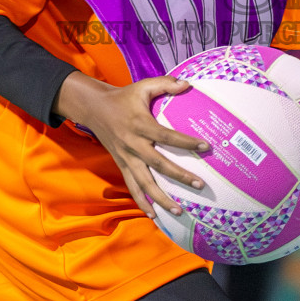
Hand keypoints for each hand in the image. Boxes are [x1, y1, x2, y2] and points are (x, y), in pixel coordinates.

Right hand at [54, 72, 209, 217]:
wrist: (94, 108)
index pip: (166, 136)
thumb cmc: (124, 97)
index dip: (185, 142)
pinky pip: (132, 187)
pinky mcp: (121, 165)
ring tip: (179, 211)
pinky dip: (142, 202)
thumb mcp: (142, 86)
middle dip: (179, 176)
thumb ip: (165, 84)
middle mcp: (132, 144)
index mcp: (140, 124)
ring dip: (161, 198)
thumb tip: (188, 85)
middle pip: (158, 164)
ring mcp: (126, 157)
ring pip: (144, 182)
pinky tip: (154, 216)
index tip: (205, 147)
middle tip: (199, 185)